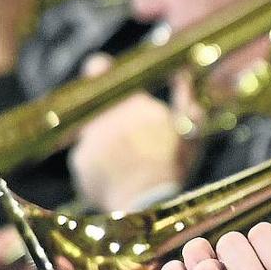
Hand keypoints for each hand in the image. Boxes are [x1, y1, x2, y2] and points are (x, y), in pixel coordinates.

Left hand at [69, 54, 187, 210]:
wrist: (148, 202)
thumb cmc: (172, 164)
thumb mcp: (190, 129)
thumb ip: (186, 98)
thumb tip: (185, 75)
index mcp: (132, 102)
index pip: (98, 68)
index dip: (98, 69)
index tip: (100, 71)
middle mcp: (105, 115)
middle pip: (97, 106)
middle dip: (109, 119)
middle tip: (127, 138)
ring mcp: (89, 138)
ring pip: (94, 134)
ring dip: (106, 146)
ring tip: (127, 166)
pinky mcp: (80, 161)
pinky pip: (87, 160)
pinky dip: (99, 168)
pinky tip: (117, 180)